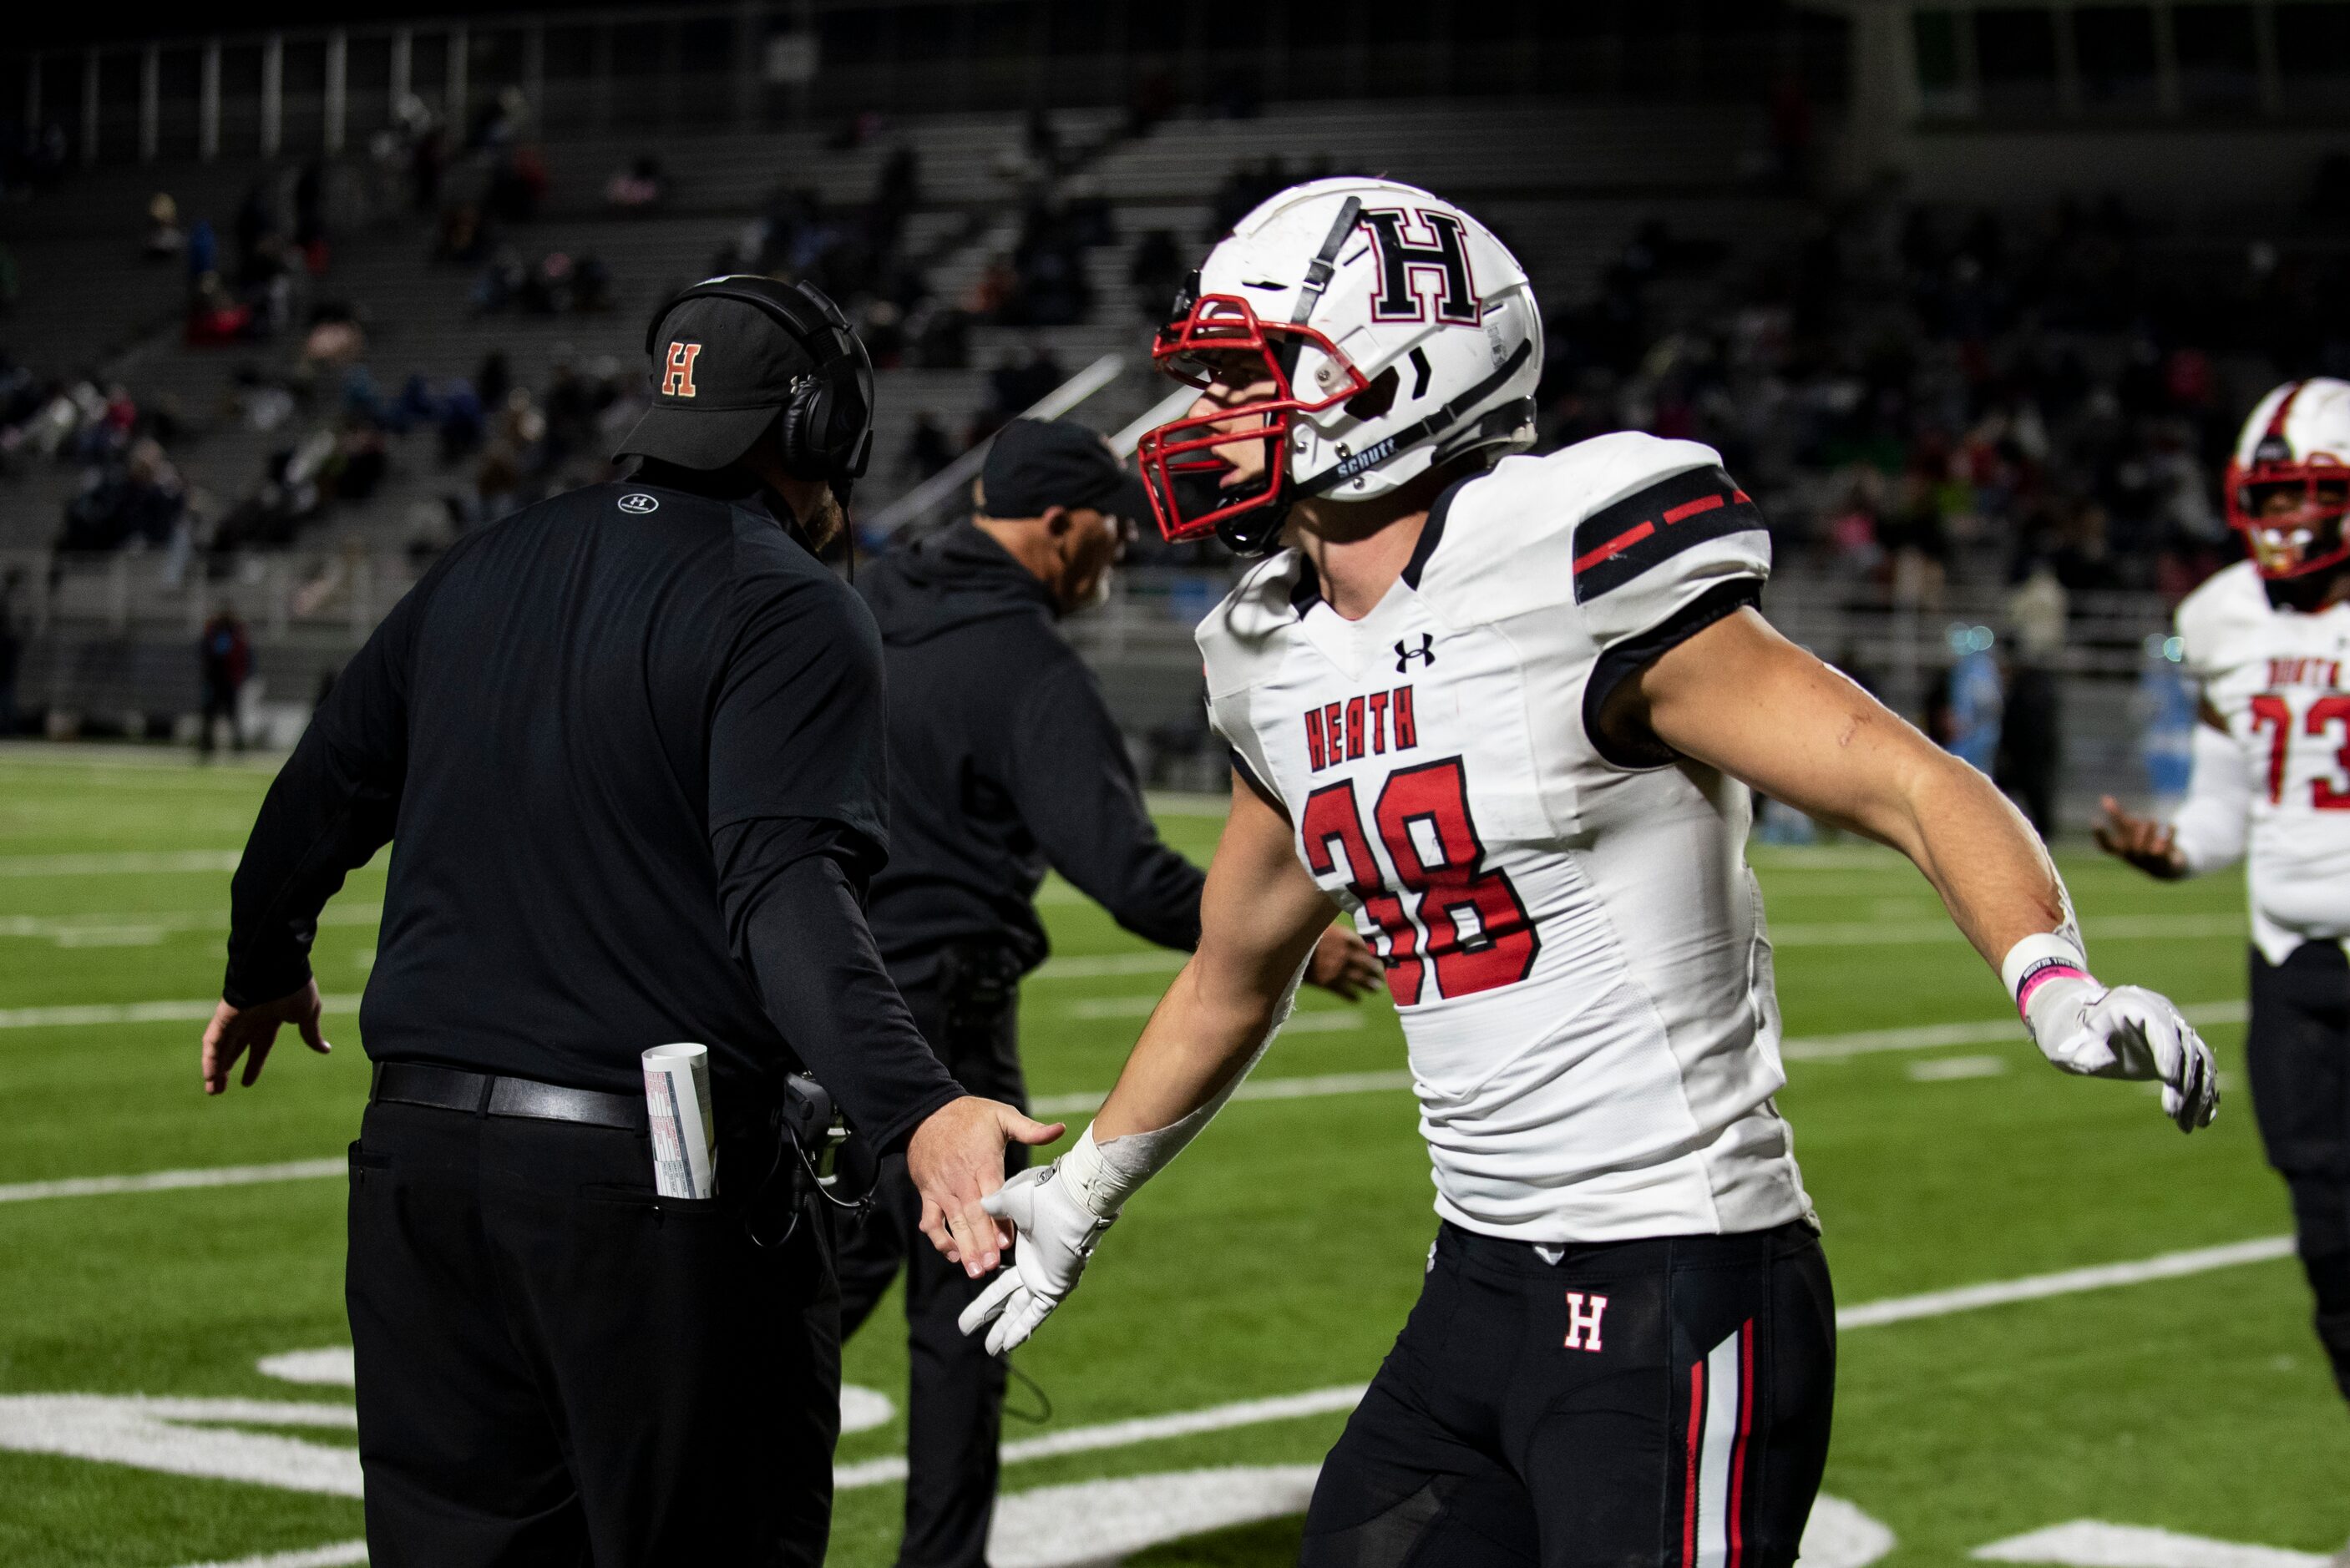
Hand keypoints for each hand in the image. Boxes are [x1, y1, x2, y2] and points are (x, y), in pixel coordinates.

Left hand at [201, 980, 329, 1095]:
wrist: (279, 968)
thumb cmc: (295, 988)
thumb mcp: (308, 1014)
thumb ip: (311, 1034)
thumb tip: (325, 1050)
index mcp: (269, 1021)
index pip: (259, 1047)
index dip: (253, 1065)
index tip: (246, 1083)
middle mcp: (249, 1021)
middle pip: (233, 1051)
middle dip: (226, 1070)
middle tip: (218, 1091)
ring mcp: (234, 1019)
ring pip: (220, 1049)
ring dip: (214, 1069)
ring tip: (212, 1089)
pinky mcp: (223, 1017)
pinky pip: (213, 1041)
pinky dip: (210, 1058)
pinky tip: (210, 1075)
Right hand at [907, 1097, 1065, 1278]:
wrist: (925, 1112)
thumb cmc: (969, 1115)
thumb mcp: (1001, 1116)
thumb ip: (1030, 1129)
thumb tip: (1060, 1130)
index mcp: (982, 1162)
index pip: (992, 1195)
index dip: (999, 1220)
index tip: (1007, 1243)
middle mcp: (961, 1180)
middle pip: (972, 1215)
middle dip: (982, 1243)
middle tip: (991, 1266)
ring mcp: (943, 1189)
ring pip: (954, 1223)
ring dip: (964, 1248)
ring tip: (975, 1271)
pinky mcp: (929, 1194)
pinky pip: (931, 1221)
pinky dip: (939, 1239)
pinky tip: (953, 1255)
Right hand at [956, 1161, 1113, 1354]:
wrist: (1069, 1200)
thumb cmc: (1045, 1195)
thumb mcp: (1012, 1199)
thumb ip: (995, 1206)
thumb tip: (980, 1205)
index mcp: (1024, 1249)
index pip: (1001, 1275)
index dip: (988, 1286)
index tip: (971, 1301)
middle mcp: (1034, 1267)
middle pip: (1004, 1299)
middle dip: (984, 1314)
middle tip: (963, 1328)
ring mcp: (1043, 1279)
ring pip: (1019, 1312)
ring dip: (1003, 1331)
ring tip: (990, 1350)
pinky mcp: (1053, 1287)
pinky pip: (1035, 1314)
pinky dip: (1022, 1329)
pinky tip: (1009, 1346)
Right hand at [1305, 922, 1383, 1000]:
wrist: (1286, 946)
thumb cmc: (1302, 934)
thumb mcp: (1320, 925)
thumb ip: (1334, 931)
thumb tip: (1342, 935)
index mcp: (1344, 937)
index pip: (1365, 946)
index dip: (1372, 952)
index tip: (1378, 956)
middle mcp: (1345, 953)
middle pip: (1366, 962)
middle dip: (1375, 969)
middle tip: (1381, 974)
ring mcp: (1337, 968)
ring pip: (1360, 979)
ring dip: (1369, 984)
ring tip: (1376, 988)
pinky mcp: (1328, 982)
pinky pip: (1345, 991)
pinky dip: (1352, 996)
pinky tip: (1357, 999)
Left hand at [2025, 976, 2218, 1132]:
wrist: (2081, 1028)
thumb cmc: (2073, 1033)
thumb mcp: (2070, 1040)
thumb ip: (2081, 1050)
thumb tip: (2096, 1063)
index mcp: (2138, 1005)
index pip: (2162, 1028)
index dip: (2168, 1052)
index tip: (2168, 1080)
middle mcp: (2163, 1016)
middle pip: (2186, 1048)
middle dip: (2183, 1082)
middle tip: (2171, 1113)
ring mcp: (2174, 1034)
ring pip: (2199, 1063)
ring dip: (2198, 1095)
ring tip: (2187, 1125)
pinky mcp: (2178, 1054)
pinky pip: (2199, 1072)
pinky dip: (2203, 1095)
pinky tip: (2202, 1120)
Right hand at [2093, 796, 2187, 879]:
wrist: (2165, 869)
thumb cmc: (2143, 845)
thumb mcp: (2130, 832)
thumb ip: (2117, 817)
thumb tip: (2104, 798)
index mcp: (2122, 851)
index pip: (2107, 847)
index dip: (2100, 836)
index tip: (2096, 821)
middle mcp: (2133, 858)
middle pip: (2130, 843)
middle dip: (2135, 828)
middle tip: (2139, 818)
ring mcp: (2148, 861)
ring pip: (2147, 846)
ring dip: (2150, 829)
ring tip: (2153, 819)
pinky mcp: (2165, 861)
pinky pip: (2167, 846)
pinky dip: (2170, 833)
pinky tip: (2172, 825)